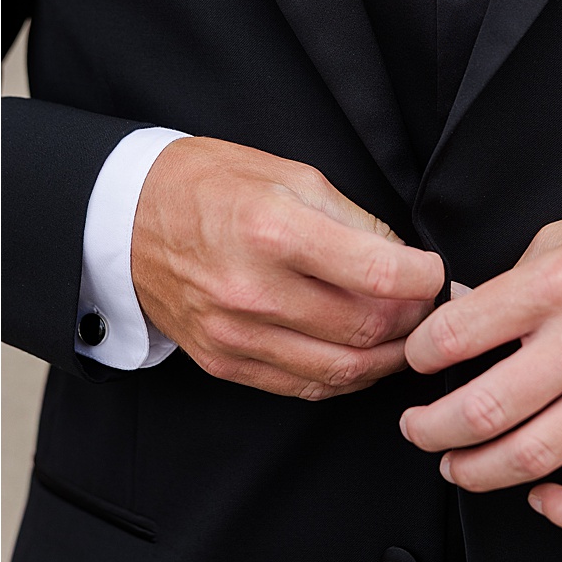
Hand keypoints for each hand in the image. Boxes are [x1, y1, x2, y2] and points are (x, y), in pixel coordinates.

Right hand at [131, 138, 445, 397]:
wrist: (126, 218)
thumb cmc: (208, 186)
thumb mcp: (288, 175)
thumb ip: (354, 222)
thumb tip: (408, 263)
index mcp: (271, 230)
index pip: (379, 275)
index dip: (425, 280)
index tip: (435, 273)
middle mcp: (251, 289)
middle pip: (366, 328)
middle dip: (414, 321)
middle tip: (426, 306)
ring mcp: (234, 333)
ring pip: (342, 369)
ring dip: (387, 358)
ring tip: (402, 336)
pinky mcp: (223, 361)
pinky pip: (304, 386)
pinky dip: (344, 376)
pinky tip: (358, 355)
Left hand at [401, 198, 561, 528]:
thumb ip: (507, 281)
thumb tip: (454, 317)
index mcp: (556, 286)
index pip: (457, 335)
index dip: (419, 355)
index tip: (416, 362)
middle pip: (485, 409)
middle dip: (431, 430)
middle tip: (417, 430)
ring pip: (534, 456)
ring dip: (478, 472)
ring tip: (457, 465)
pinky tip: (540, 498)